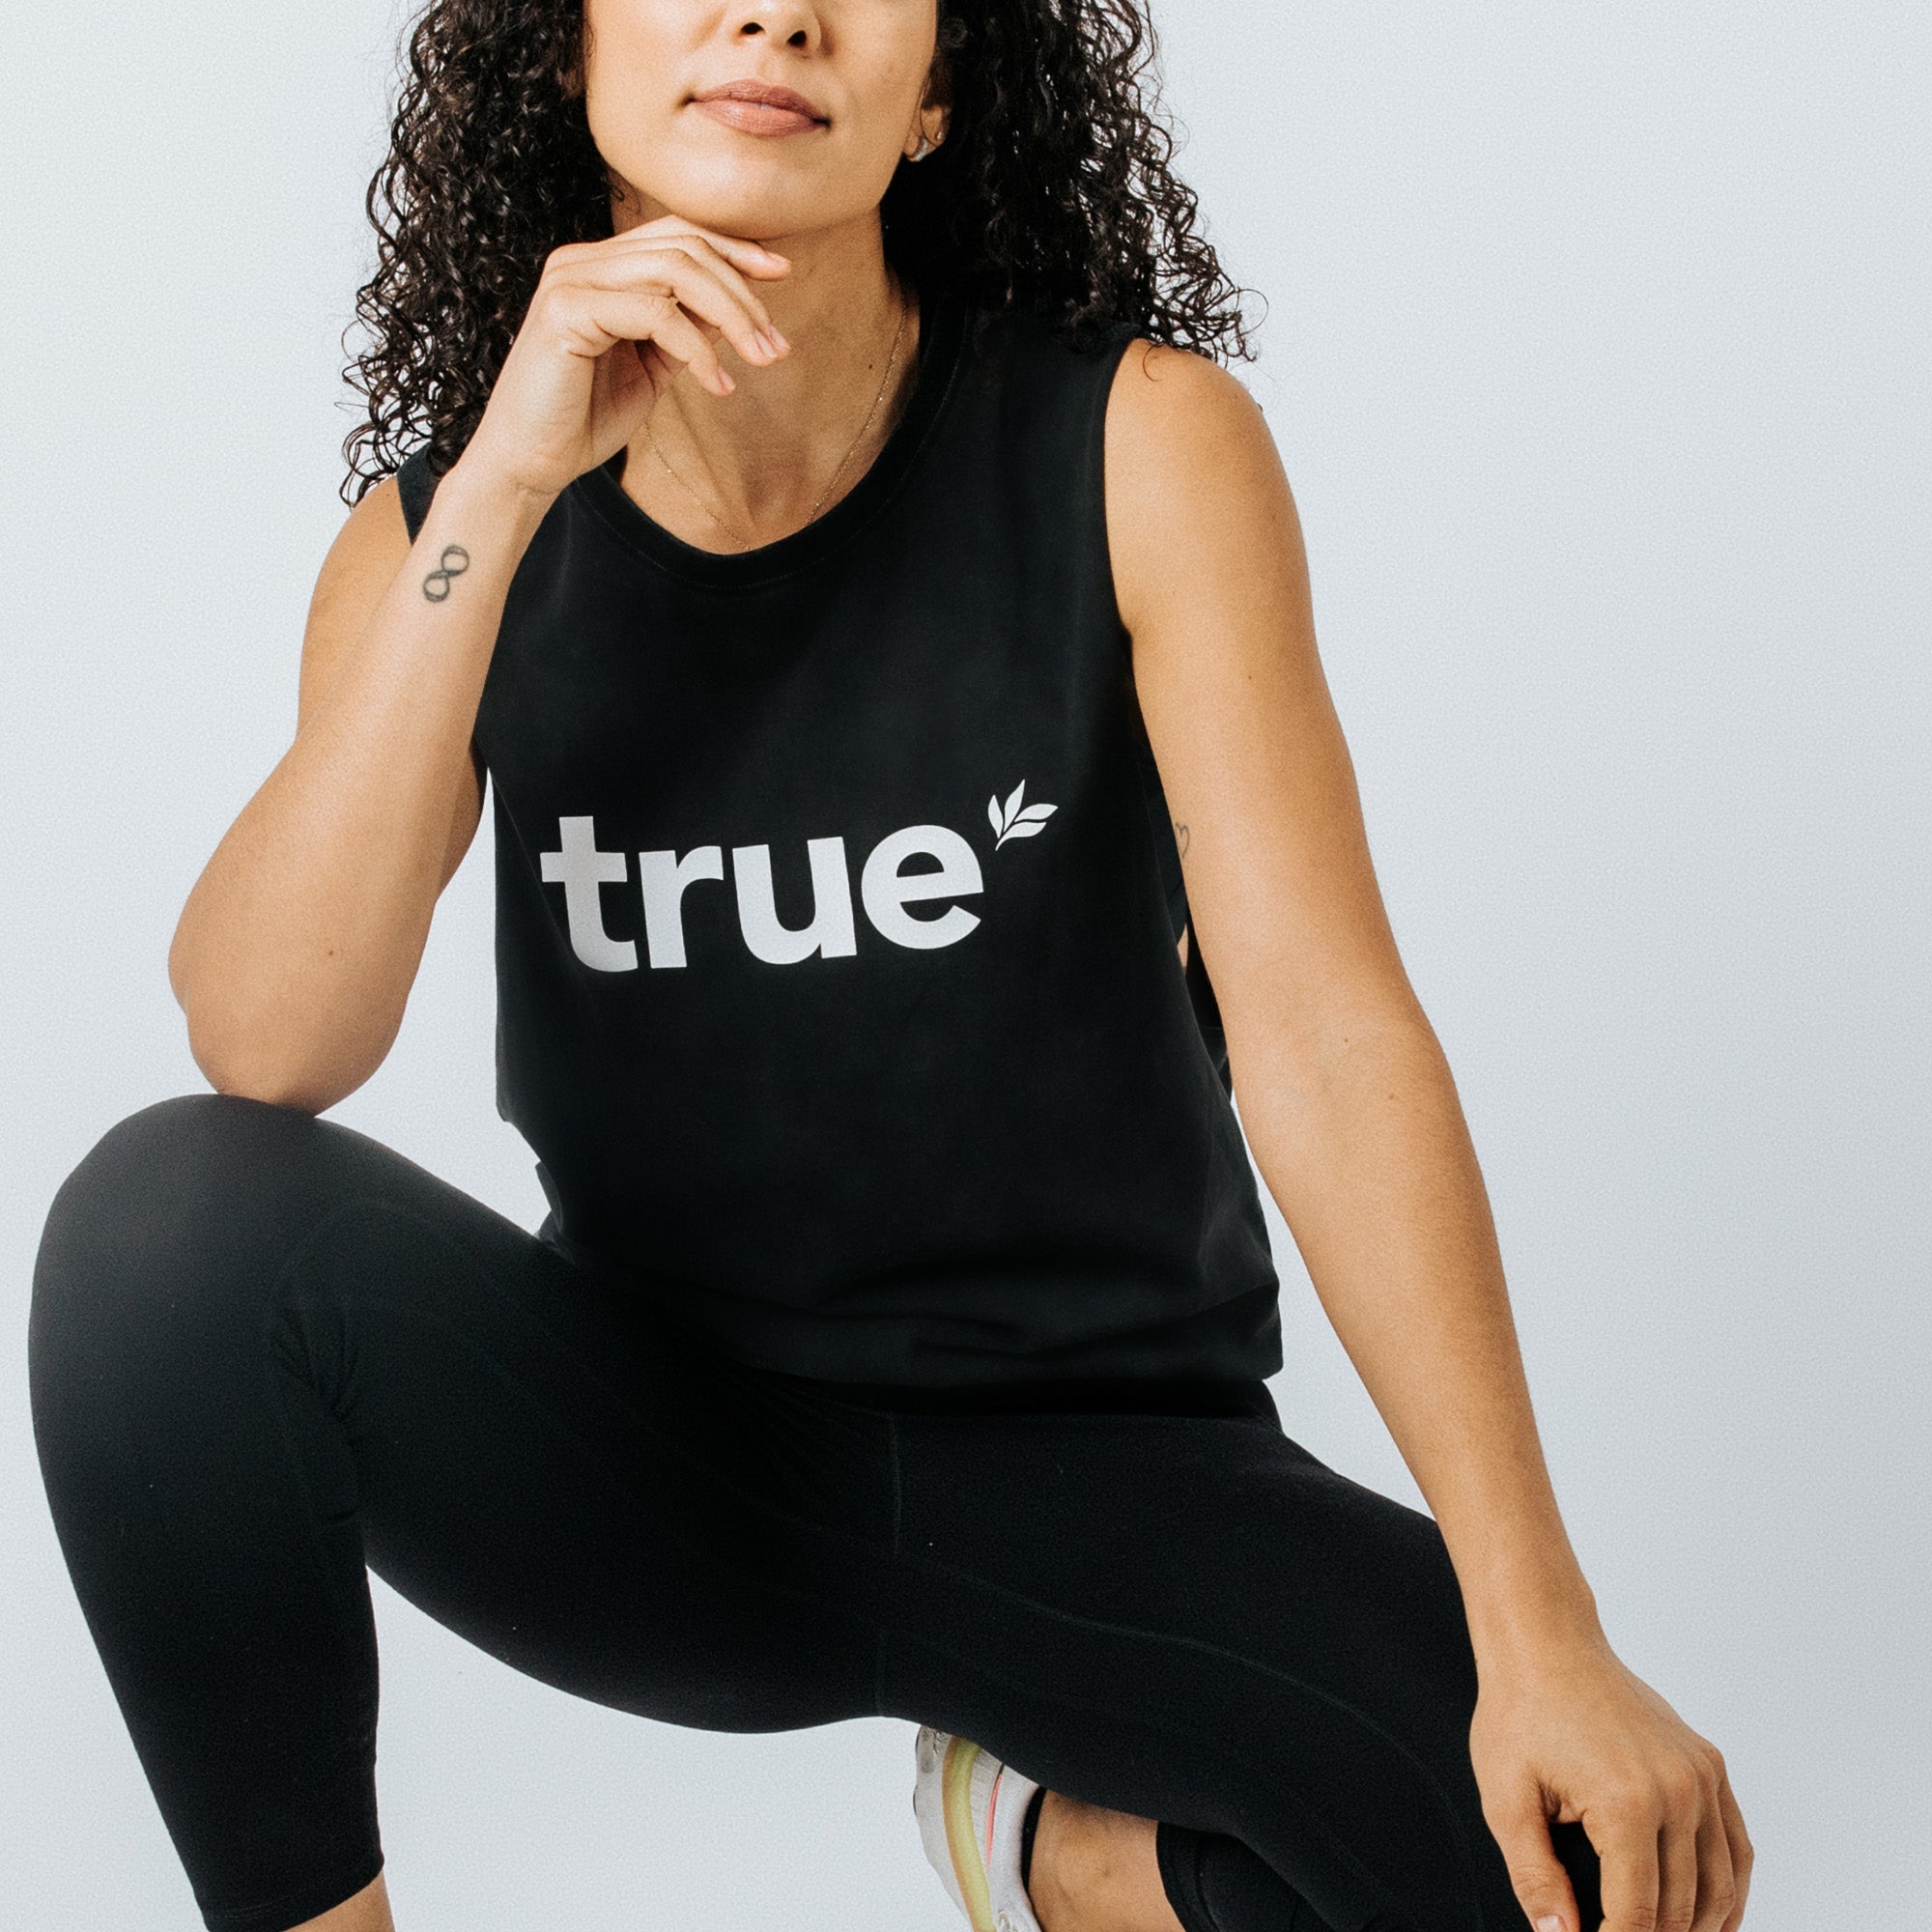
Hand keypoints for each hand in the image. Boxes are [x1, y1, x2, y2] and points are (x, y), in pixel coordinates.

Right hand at [458, 215, 792, 503]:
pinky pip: (654, 314)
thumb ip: (686, 329)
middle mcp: (581, 261)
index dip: (734, 248)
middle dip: (743, 293)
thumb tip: (736, 305)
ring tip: (763, 360)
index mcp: (599, 267)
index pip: (676, 234)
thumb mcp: (652, 366)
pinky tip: (719, 385)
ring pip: (674, 272)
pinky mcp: (565, 310)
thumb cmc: (586, 418)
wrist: (531, 462)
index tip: (782, 273)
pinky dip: (697, 349)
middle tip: (777, 345)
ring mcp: (570, 279)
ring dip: (732, 316)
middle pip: (684, 247)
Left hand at [1469, 1637, 1751, 1931]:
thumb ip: (1534, 1877)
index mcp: (1626, 1802)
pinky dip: (1728, 1889)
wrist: (1546, 1643)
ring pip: (1720, 1885)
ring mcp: (1700, 1776)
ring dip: (1697, 1925)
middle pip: (1680, 1906)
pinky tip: (1709, 1914)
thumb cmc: (1521, 1709)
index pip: (1637, 1913)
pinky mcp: (1709, 1764)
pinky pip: (1735, 1845)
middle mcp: (1677, 1790)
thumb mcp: (1505, 1798)